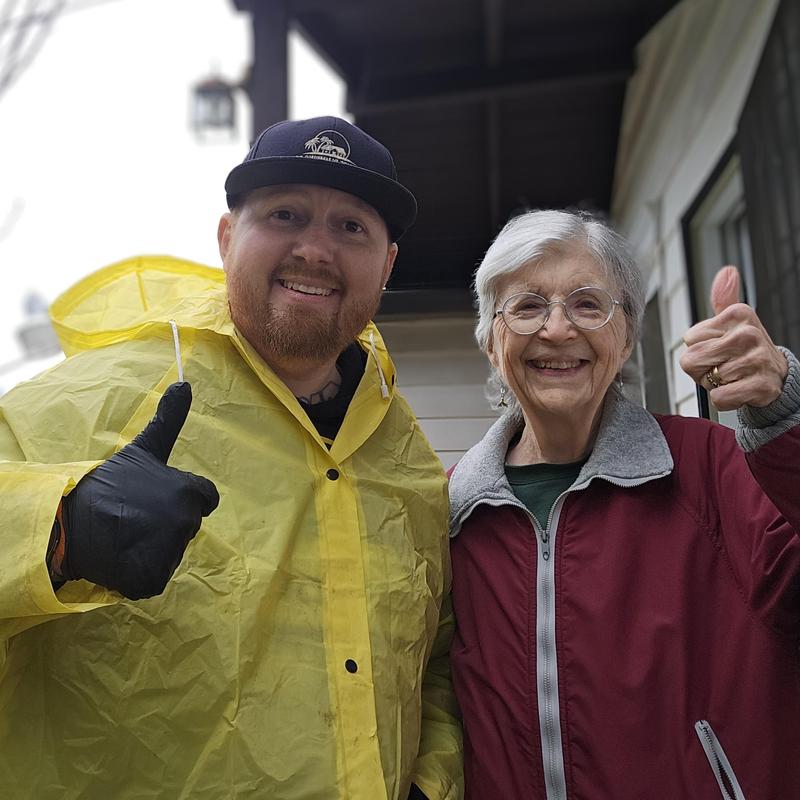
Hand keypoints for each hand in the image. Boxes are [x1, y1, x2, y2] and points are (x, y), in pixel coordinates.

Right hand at [61, 382, 219, 599]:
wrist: (69, 519)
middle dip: (166, 523)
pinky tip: (121, 555)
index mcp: (189, 491)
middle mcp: (185, 521)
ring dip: (153, 547)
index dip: (181, 497)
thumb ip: (170, 420)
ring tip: (126, 533)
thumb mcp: (145, 449)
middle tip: (135, 516)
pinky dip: (138, 571)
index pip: (205, 500)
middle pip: (188, 526)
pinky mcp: (152, 578)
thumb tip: (186, 383)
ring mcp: (169, 551)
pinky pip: (154, 577)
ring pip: (172, 551)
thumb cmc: (110, 483)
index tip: (156, 496)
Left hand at [680, 266, 787, 410]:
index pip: (689, 339)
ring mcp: (756, 360)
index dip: (699, 348)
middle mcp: (748, 333)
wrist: (775, 375)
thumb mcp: (734, 320)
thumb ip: (724, 297)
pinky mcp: (760, 385)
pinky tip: (740, 388)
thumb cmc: (745, 348)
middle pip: (691, 360)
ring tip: (735, 375)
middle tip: (723, 364)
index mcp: (738, 314)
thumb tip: (727, 271)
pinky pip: (720, 398)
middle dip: (702, 369)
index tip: (719, 348)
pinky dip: (725, 399)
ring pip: (707, 380)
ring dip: (716, 384)